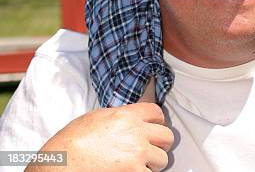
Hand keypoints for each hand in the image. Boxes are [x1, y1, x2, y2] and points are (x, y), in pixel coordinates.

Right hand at [28, 103, 173, 171]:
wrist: (64, 161)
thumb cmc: (75, 139)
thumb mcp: (99, 116)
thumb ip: (121, 116)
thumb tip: (131, 119)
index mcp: (127, 115)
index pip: (157, 113)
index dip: (157, 121)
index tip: (153, 128)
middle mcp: (137, 133)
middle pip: (167, 137)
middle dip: (160, 144)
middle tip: (151, 149)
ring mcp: (137, 155)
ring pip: (162, 160)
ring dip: (152, 163)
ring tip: (138, 164)